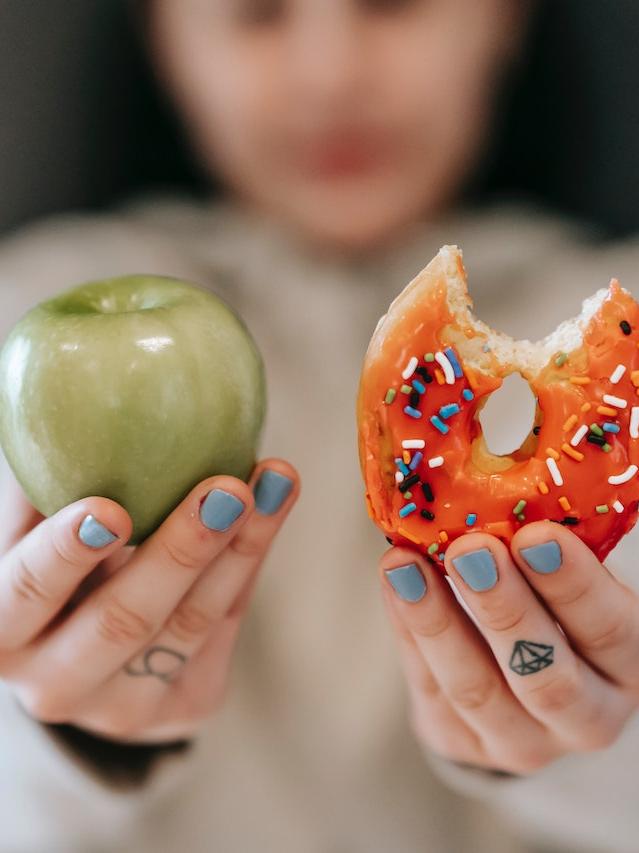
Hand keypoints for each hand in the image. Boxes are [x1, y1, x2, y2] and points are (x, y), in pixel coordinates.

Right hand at [0, 459, 298, 742]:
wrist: (94, 652)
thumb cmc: (62, 567)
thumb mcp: (36, 534)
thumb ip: (47, 487)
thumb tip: (76, 401)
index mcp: (3, 632)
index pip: (27, 593)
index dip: (65, 554)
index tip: (110, 509)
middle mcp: (55, 684)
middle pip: (123, 620)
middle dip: (180, 551)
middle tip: (225, 490)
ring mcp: (123, 707)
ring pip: (191, 624)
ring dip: (241, 546)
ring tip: (274, 480)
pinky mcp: (185, 705)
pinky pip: (225, 626)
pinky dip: (250, 559)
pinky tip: (272, 505)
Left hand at [380, 522, 638, 774]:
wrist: (518, 677)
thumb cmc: (552, 606)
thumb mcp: (567, 580)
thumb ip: (546, 548)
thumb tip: (499, 473)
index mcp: (626, 664)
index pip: (610, 630)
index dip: (574, 585)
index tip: (536, 534)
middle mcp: (586, 716)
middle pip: (546, 675)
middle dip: (504, 608)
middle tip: (470, 549)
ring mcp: (522, 741)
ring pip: (477, 690)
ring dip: (437, 621)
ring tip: (405, 564)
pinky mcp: (462, 745)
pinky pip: (430, 688)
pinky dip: (407, 630)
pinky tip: (394, 582)